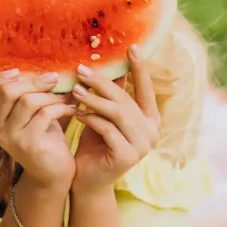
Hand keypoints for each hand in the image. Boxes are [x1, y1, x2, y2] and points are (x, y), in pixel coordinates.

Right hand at [0, 70, 75, 188]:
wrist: (53, 172)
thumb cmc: (42, 136)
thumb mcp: (28, 112)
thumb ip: (23, 92)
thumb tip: (38, 64)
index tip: (16, 72)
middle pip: (7, 91)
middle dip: (33, 81)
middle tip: (53, 79)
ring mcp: (9, 138)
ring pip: (27, 101)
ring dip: (49, 96)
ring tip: (62, 99)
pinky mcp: (28, 144)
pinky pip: (44, 113)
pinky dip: (60, 107)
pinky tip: (70, 110)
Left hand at [71, 45, 159, 193]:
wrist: (89, 180)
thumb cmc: (96, 145)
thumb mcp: (104, 116)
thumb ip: (112, 95)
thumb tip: (108, 64)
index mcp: (151, 120)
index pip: (146, 89)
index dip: (140, 68)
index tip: (132, 47)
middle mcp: (152, 132)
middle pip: (125, 99)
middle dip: (102, 82)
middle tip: (81, 70)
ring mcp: (142, 145)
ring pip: (117, 113)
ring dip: (93, 99)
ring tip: (75, 90)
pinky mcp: (127, 156)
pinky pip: (107, 129)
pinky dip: (90, 119)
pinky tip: (76, 113)